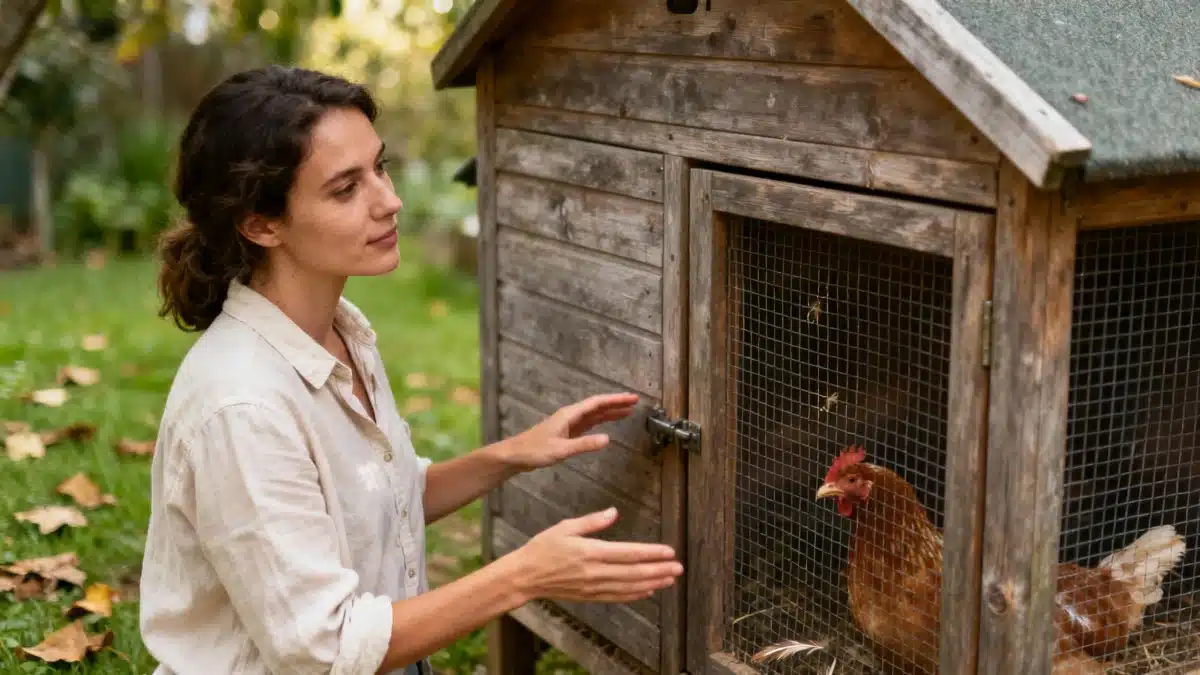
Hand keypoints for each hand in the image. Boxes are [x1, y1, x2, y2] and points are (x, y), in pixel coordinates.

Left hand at [503, 393, 639, 470]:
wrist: (516, 455)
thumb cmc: (534, 451)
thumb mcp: (561, 450)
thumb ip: (584, 445)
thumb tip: (608, 440)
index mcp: (570, 415)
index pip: (597, 403)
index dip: (615, 399)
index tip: (631, 398)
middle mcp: (571, 416)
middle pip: (597, 406)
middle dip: (616, 403)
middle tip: (635, 401)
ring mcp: (569, 423)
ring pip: (594, 414)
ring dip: (610, 412)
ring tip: (627, 411)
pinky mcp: (567, 432)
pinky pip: (588, 423)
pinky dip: (600, 421)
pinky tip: (607, 423)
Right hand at [512, 507, 681, 603]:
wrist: (524, 576)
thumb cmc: (542, 547)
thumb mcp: (565, 527)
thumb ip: (592, 521)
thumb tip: (614, 512)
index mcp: (590, 552)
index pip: (628, 553)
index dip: (651, 553)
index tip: (669, 551)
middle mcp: (594, 572)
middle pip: (634, 572)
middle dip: (659, 570)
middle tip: (679, 568)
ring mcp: (592, 587)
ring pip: (629, 587)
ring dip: (652, 583)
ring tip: (670, 579)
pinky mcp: (589, 596)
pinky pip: (617, 597)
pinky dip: (635, 595)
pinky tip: (648, 591)